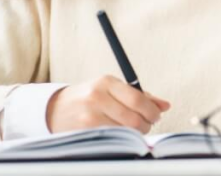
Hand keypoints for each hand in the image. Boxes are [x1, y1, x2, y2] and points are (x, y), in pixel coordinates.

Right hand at [46, 75, 169, 133]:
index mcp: (106, 82)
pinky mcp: (85, 131)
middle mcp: (97, 97)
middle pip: (134, 118)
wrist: (54, 109)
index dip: (152, 112)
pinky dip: (122, 139)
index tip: (156, 115)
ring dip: (135, 134)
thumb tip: (165, 106)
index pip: (138, 100)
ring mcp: (89, 115)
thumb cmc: (88, 98)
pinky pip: (113, 138)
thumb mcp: (111, 90)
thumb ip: (139, 96)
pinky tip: (120, 134)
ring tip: (133, 130)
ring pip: (125, 131)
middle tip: (146, 125)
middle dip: (146, 125)